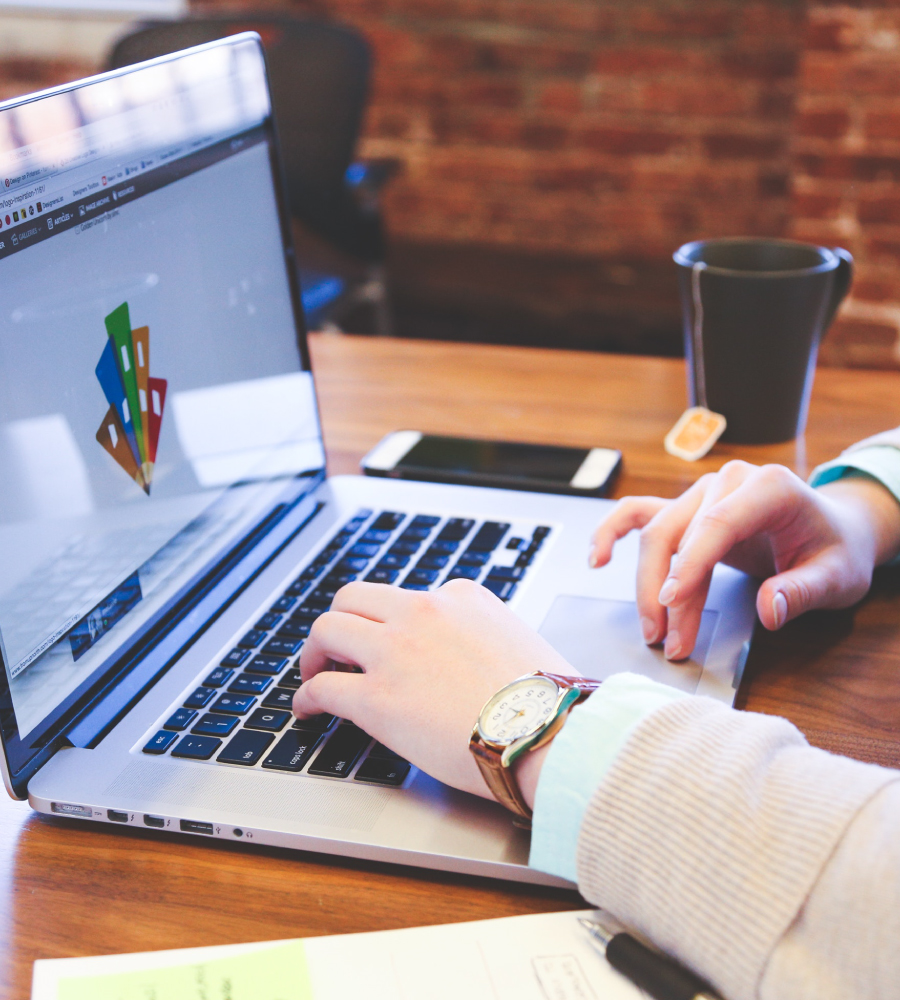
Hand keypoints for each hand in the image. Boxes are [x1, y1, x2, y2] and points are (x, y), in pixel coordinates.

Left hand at [293, 579, 575, 804]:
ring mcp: (395, 651)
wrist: (549, 731)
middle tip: (335, 648)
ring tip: (313, 673)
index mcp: (461, 596)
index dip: (393, 624)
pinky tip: (308, 710)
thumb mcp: (520, 642)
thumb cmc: (548, 699)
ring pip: (328, 629)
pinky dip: (306, 697)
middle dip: (340, 621)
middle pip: (354, 598)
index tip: (389, 644)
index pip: (409, 598)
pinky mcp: (376, 697)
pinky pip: (323, 687)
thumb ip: (487, 638)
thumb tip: (476, 660)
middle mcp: (422, 612)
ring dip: (314, 652)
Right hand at [590, 461, 899, 660]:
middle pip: (679, 533)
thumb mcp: (836, 575)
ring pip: (656, 534)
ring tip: (653, 630)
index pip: (718, 523)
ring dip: (647, 584)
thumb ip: (804, 590)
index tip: (672, 602)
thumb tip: (771, 609)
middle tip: (670, 640)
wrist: (833, 531)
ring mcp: (702, 493)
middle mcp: (728, 483)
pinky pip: (639, 514)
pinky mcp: (686, 509)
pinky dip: (613, 532)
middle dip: (668, 591)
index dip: (691, 564)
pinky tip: (597, 558)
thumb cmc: (833, 549)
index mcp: (768, 486)